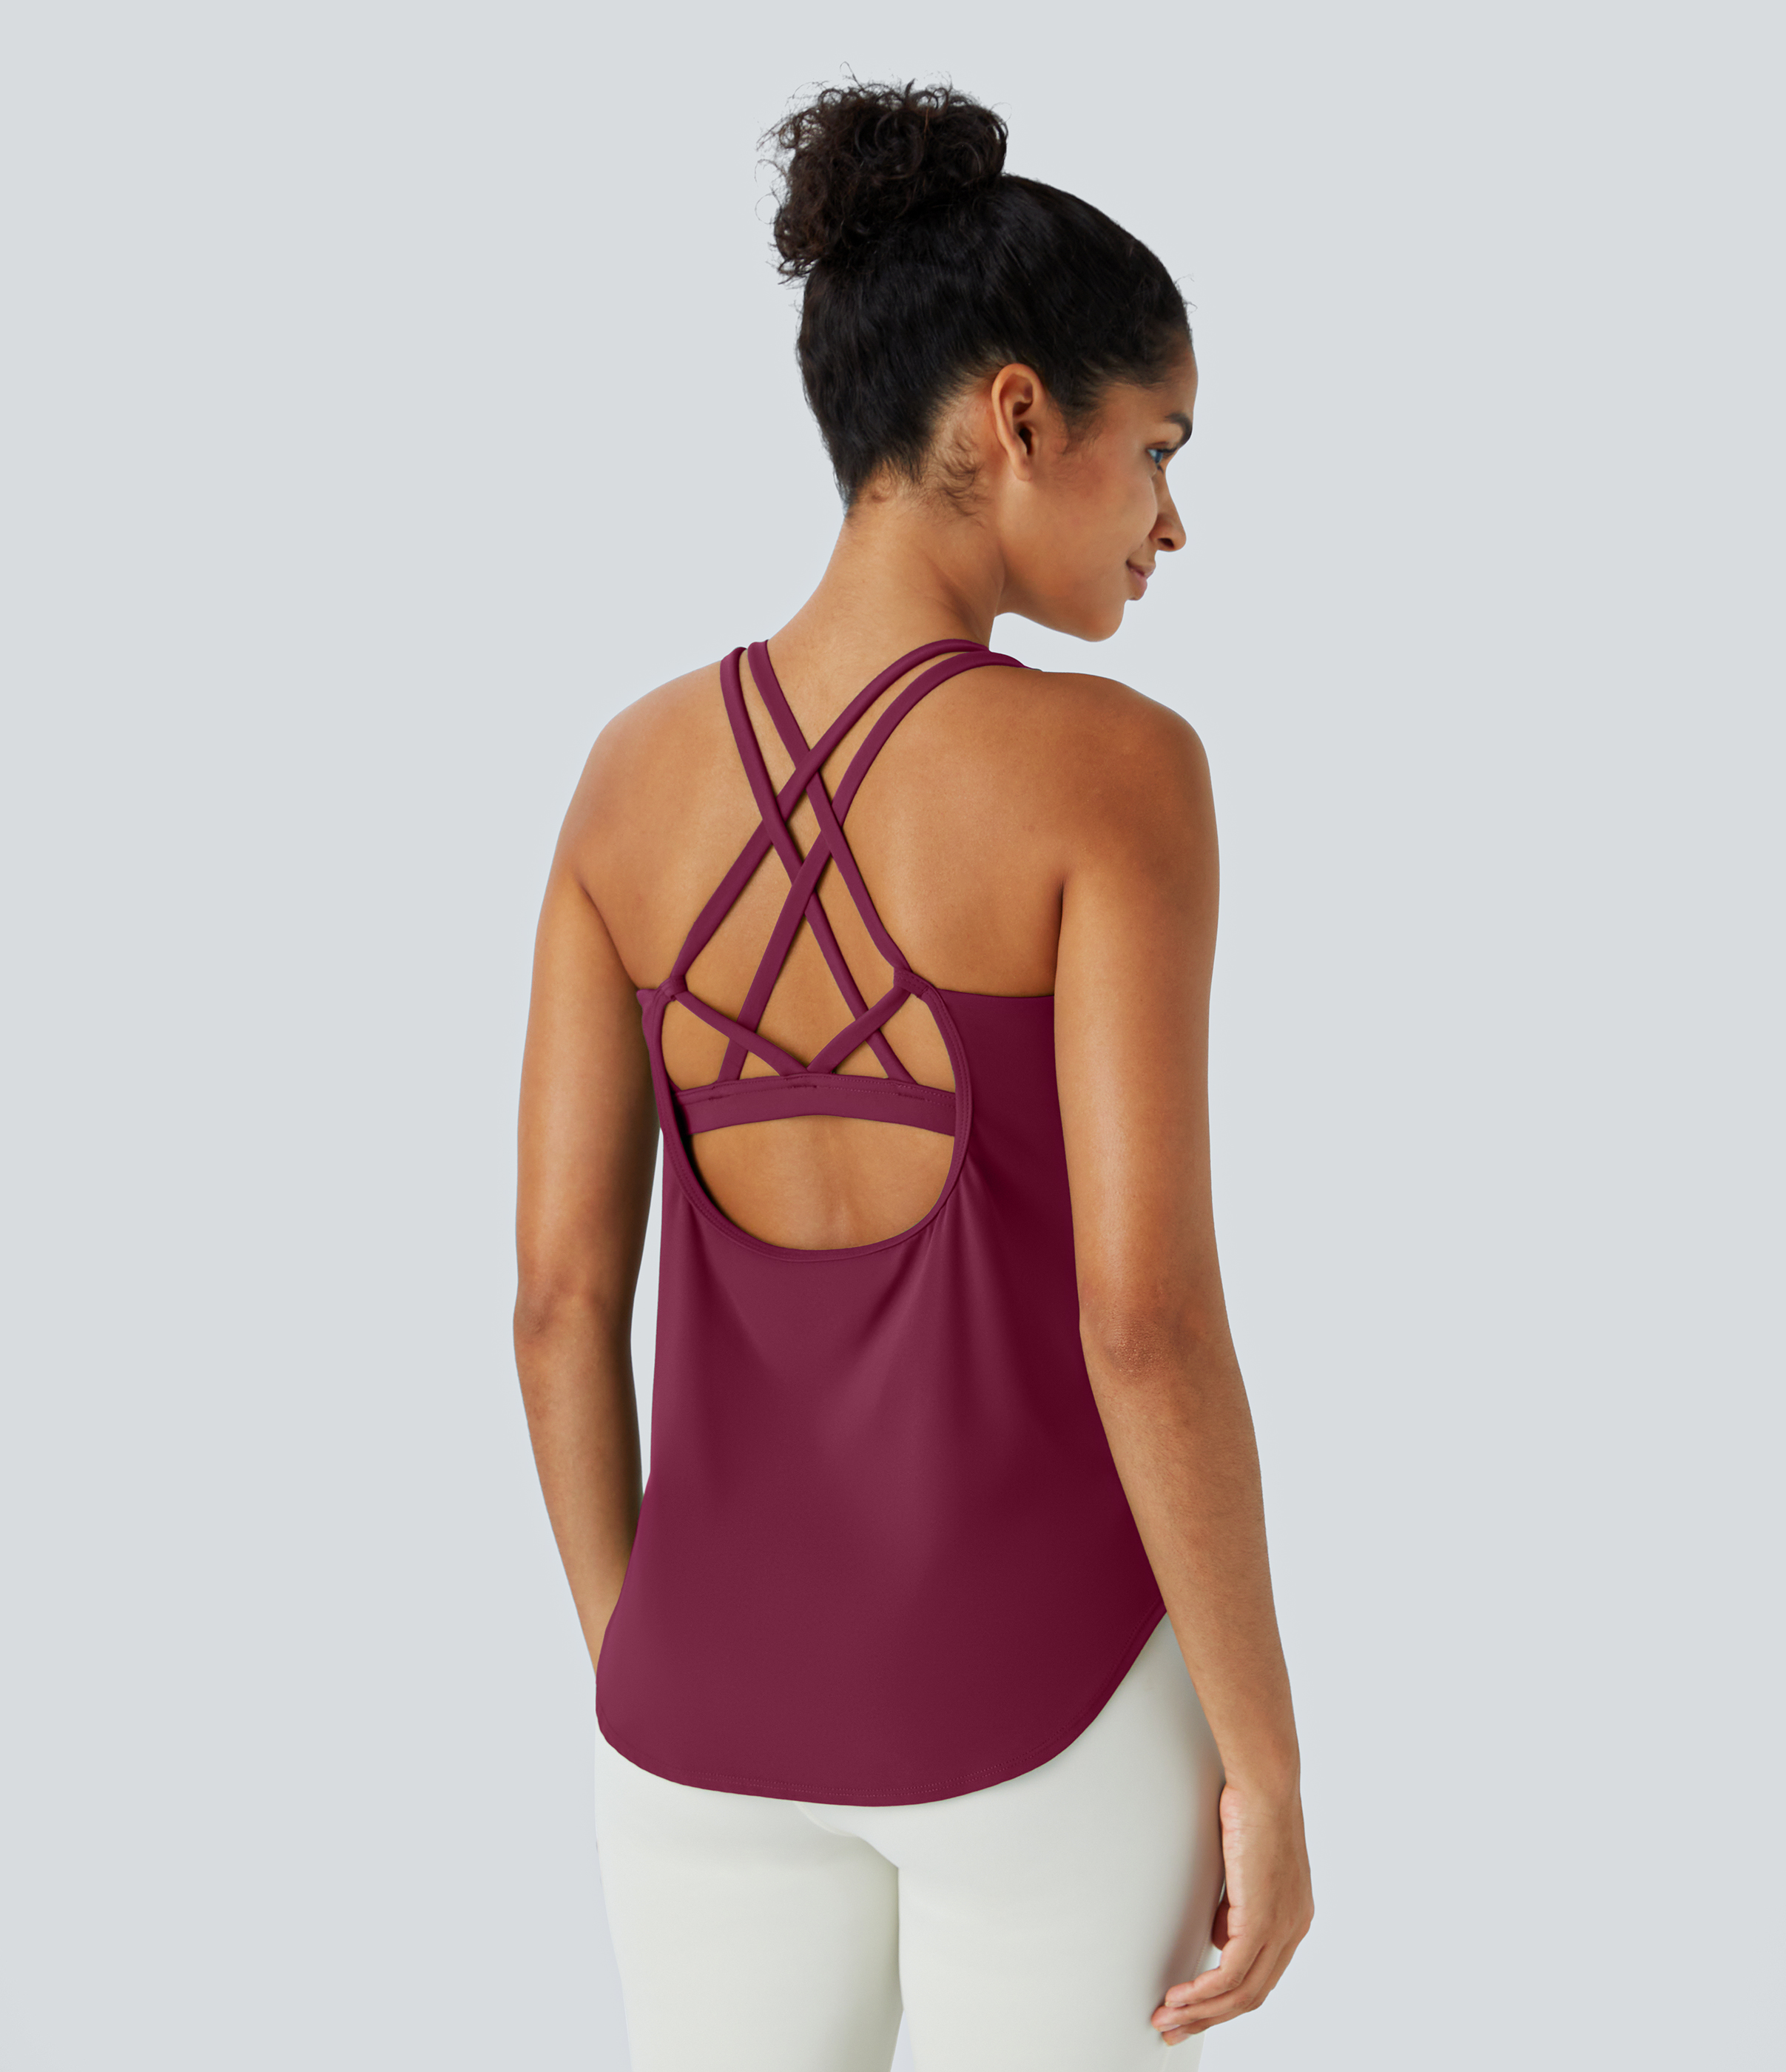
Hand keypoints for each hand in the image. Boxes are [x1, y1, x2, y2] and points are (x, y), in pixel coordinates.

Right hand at [1152, 1778, 1312, 2043]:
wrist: (1266, 1785)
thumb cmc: (1253, 1812)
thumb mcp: (1244, 1871)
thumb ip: (1235, 1911)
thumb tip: (1220, 1940)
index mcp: (1293, 1919)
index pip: (1260, 1977)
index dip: (1226, 2001)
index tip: (1195, 2010)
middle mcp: (1293, 1929)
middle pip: (1251, 1996)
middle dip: (1208, 2018)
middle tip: (1174, 2028)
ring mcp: (1282, 1927)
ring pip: (1242, 1993)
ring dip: (1200, 2010)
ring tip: (1168, 2017)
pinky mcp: (1263, 1919)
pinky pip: (1233, 1973)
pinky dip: (1203, 1992)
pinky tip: (1181, 1996)